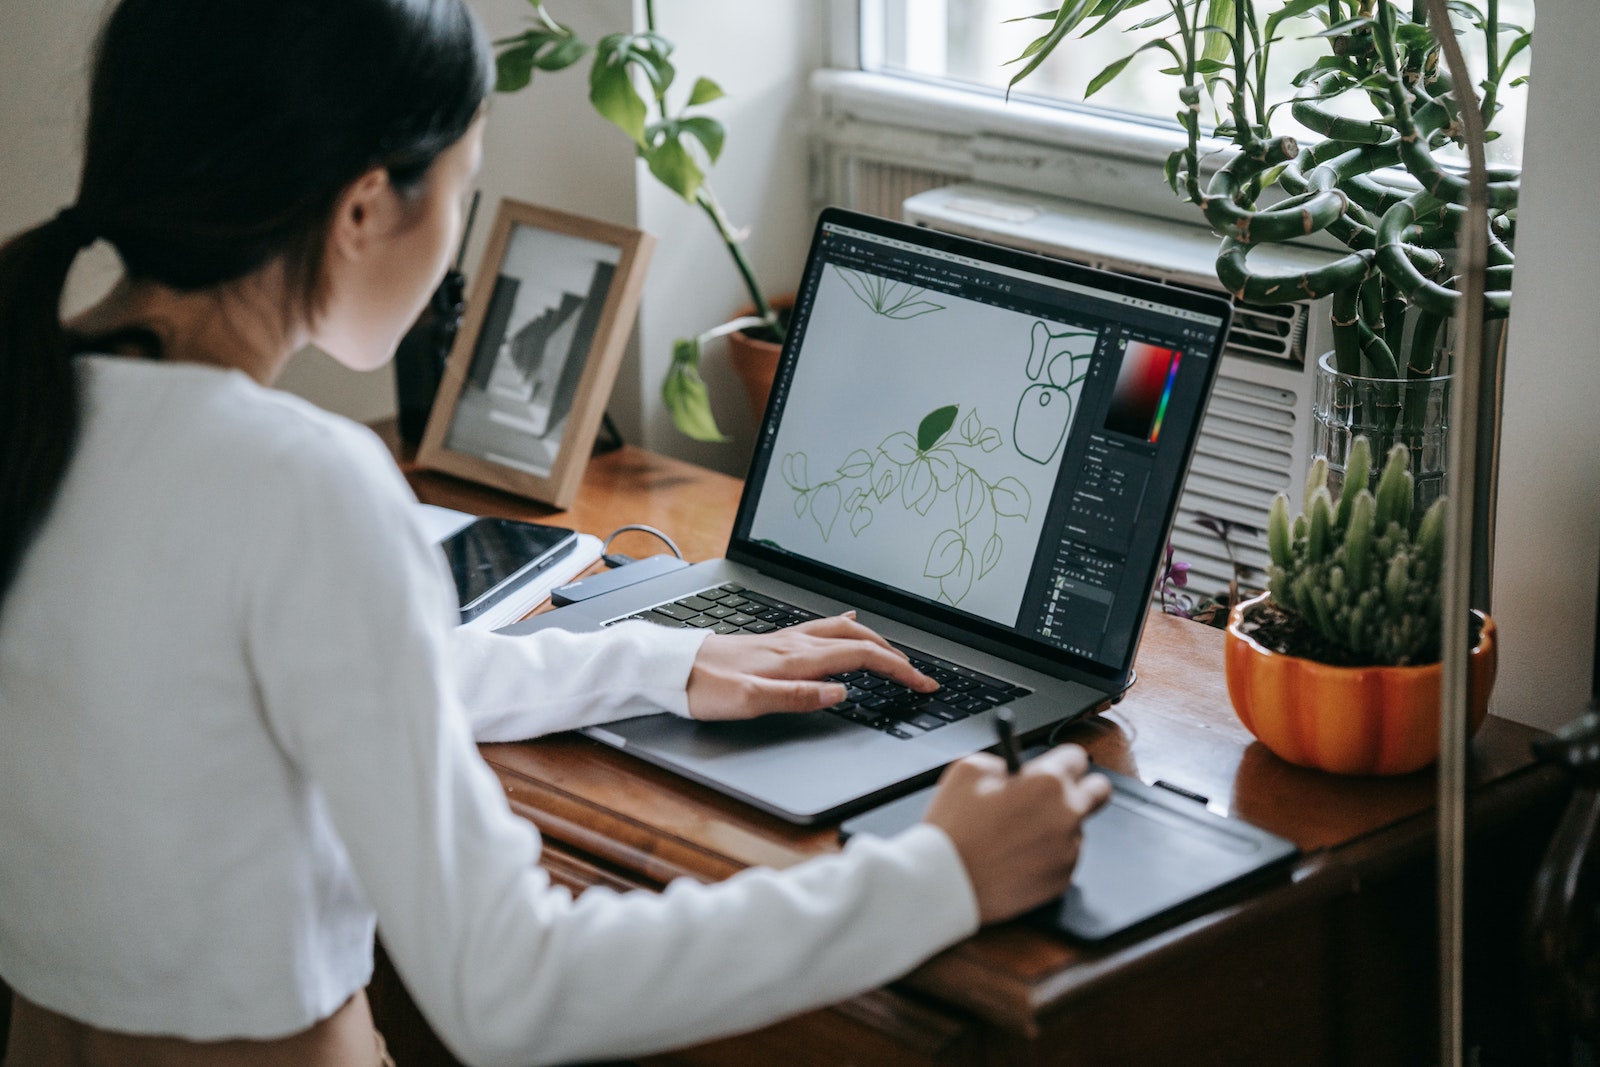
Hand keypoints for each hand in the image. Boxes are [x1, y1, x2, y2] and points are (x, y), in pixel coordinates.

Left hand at [685, 613, 936, 721]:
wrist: (667, 668)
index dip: (898, 670)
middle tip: (919, 675)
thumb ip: (798, 697)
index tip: (924, 684)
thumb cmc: (702, 688)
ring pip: (842, 632)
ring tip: (894, 653)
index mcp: (795, 659)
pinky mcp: (771, 641)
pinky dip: (845, 627)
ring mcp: (783, 639)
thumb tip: (841, 693)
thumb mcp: (749, 702)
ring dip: (875, 641)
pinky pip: (820, 628)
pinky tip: (847, 622)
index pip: (861, 658)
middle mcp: (793, 644)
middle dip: (896, 656)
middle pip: (859, 641)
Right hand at [922, 744, 1111, 924]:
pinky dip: (1047, 855)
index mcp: (1047, 783)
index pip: (1077, 757)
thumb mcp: (967, 770)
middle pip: (1100, 792)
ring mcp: (1068, 851)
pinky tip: (1017, 857)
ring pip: (1076, 828)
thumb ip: (1000, 762)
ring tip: (1017, 835)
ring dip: (1057, 826)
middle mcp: (1067, 815)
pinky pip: (1064, 859)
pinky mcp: (1062, 880)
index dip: (1060, 760)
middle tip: (1055, 795)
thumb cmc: (954, 827)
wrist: (945, 882)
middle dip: (1082, 788)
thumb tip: (1013, 770)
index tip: (1053, 766)